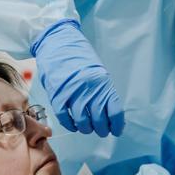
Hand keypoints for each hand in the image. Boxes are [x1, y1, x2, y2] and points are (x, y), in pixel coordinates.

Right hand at [31, 19, 124, 136]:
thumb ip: (104, 91)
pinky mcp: (57, 96)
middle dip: (102, 129)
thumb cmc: (79, 58)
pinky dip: (70, 125)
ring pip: (82, 122)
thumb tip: (111, 114)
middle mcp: (89, 90)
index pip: (115, 112)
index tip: (116, 130)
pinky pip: (65, 118)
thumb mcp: (98, 72)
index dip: (117, 125)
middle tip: (101, 130)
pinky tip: (73, 125)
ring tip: (87, 128)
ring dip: (86, 129)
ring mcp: (72, 94)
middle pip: (99, 120)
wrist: (58, 43)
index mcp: (103, 83)